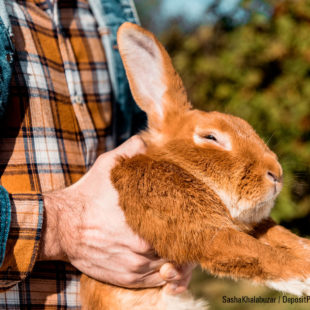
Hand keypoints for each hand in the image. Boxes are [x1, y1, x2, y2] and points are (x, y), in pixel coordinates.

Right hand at [39, 135, 192, 291]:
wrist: (61, 226)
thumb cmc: (87, 195)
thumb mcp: (108, 166)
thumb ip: (132, 151)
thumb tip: (148, 140)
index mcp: (144, 222)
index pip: (182, 228)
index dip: (192, 225)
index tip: (195, 219)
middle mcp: (142, 249)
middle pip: (179, 251)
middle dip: (187, 243)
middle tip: (192, 235)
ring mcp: (134, 267)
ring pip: (169, 269)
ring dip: (179, 261)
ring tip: (183, 250)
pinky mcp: (125, 278)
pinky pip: (156, 283)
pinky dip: (166, 276)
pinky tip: (169, 267)